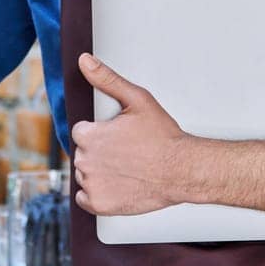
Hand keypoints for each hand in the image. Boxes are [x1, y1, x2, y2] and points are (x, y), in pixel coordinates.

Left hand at [70, 52, 195, 215]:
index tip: (118, 136)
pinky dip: (97, 194)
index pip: (81, 132)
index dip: (100, 133)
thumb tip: (85, 61)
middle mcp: (85, 161)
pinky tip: (116, 184)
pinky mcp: (100, 204)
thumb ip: (107, 79)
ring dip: (98, 172)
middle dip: (99, 152)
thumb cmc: (163, 136)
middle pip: (83, 153)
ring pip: (84, 175)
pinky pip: (85, 198)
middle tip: (125, 152)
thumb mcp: (137, 99)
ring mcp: (92, 184)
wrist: (183, 170)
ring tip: (124, 168)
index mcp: (89, 136)